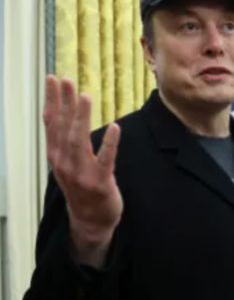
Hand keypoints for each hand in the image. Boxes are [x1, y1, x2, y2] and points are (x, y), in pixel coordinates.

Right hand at [44, 76, 122, 267]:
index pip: (52, 122)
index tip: (53, 79)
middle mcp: (64, 162)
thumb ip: (66, 141)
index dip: (52, 100)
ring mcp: (81, 173)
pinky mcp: (100, 182)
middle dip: (64, 102)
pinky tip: (114, 127)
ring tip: (86, 96)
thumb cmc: (82, 188)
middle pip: (63, 127)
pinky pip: (105, 159)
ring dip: (82, 118)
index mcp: (56, 155)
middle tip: (66, 80)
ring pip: (79, 141)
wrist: (90, 221)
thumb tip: (67, 114)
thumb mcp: (67, 163)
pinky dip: (109, 143)